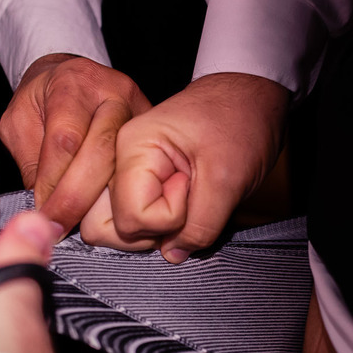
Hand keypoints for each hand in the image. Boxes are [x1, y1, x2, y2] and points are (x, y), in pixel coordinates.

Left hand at [0, 53, 150, 230]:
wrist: (73, 77)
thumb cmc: (43, 100)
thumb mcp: (20, 122)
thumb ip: (30, 160)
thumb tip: (46, 205)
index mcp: (73, 83)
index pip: (66, 139)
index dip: (54, 183)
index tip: (44, 213)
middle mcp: (112, 92)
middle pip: (103, 152)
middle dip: (79, 197)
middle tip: (62, 226)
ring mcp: (140, 109)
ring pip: (127, 163)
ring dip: (105, 201)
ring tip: (85, 225)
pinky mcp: (153, 128)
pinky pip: (142, 166)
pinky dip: (125, 194)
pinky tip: (110, 214)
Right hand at [81, 72, 288, 261]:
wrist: (249, 97)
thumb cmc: (240, 122)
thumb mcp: (228, 180)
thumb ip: (200, 226)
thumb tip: (172, 254)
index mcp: (131, 147)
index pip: (130, 217)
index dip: (169, 219)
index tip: (193, 187)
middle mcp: (118, 160)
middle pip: (104, 226)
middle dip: (151, 231)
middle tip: (188, 201)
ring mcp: (125, 172)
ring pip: (112, 228)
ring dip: (153, 230)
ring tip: (185, 199)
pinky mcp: (137, 182)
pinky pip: (132, 219)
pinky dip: (157, 223)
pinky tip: (180, 201)